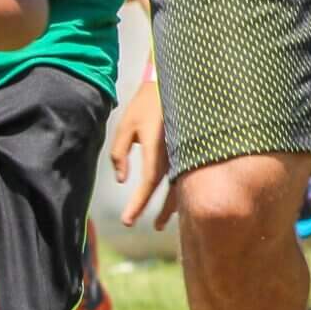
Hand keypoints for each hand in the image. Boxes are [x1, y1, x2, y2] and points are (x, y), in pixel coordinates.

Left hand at [109, 77, 176, 229]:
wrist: (172, 82)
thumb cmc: (145, 104)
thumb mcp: (124, 127)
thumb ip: (119, 154)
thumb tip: (123, 179)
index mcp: (158, 147)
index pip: (149, 183)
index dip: (138, 204)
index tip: (128, 221)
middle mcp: (176, 152)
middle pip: (173, 190)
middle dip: (163, 211)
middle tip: (154, 227)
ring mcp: (187, 150)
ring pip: (185, 184)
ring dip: (176, 204)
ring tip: (164, 221)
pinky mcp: (191, 148)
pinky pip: (189, 174)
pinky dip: (183, 190)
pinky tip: (177, 199)